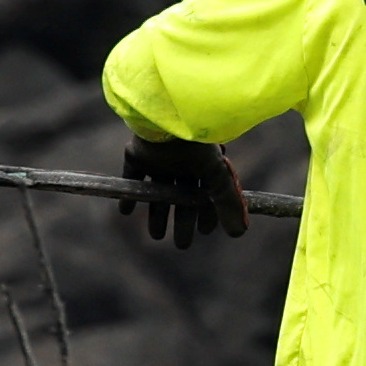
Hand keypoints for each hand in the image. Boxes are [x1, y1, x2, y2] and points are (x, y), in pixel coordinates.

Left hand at [114, 138, 252, 248]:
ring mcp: (159, 158)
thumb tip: (239, 233)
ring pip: (158, 191)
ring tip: (156, 236)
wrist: (169, 120)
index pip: (205, 194)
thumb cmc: (199, 147)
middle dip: (182, 220)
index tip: (202, 232)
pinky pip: (132, 177)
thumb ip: (228, 205)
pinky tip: (125, 212)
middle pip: (181, 197)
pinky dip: (129, 194)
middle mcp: (181, 161)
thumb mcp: (219, 179)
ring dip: (157, 214)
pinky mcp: (138, 154)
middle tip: (181, 244)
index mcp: (202, 163)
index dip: (205, 214)